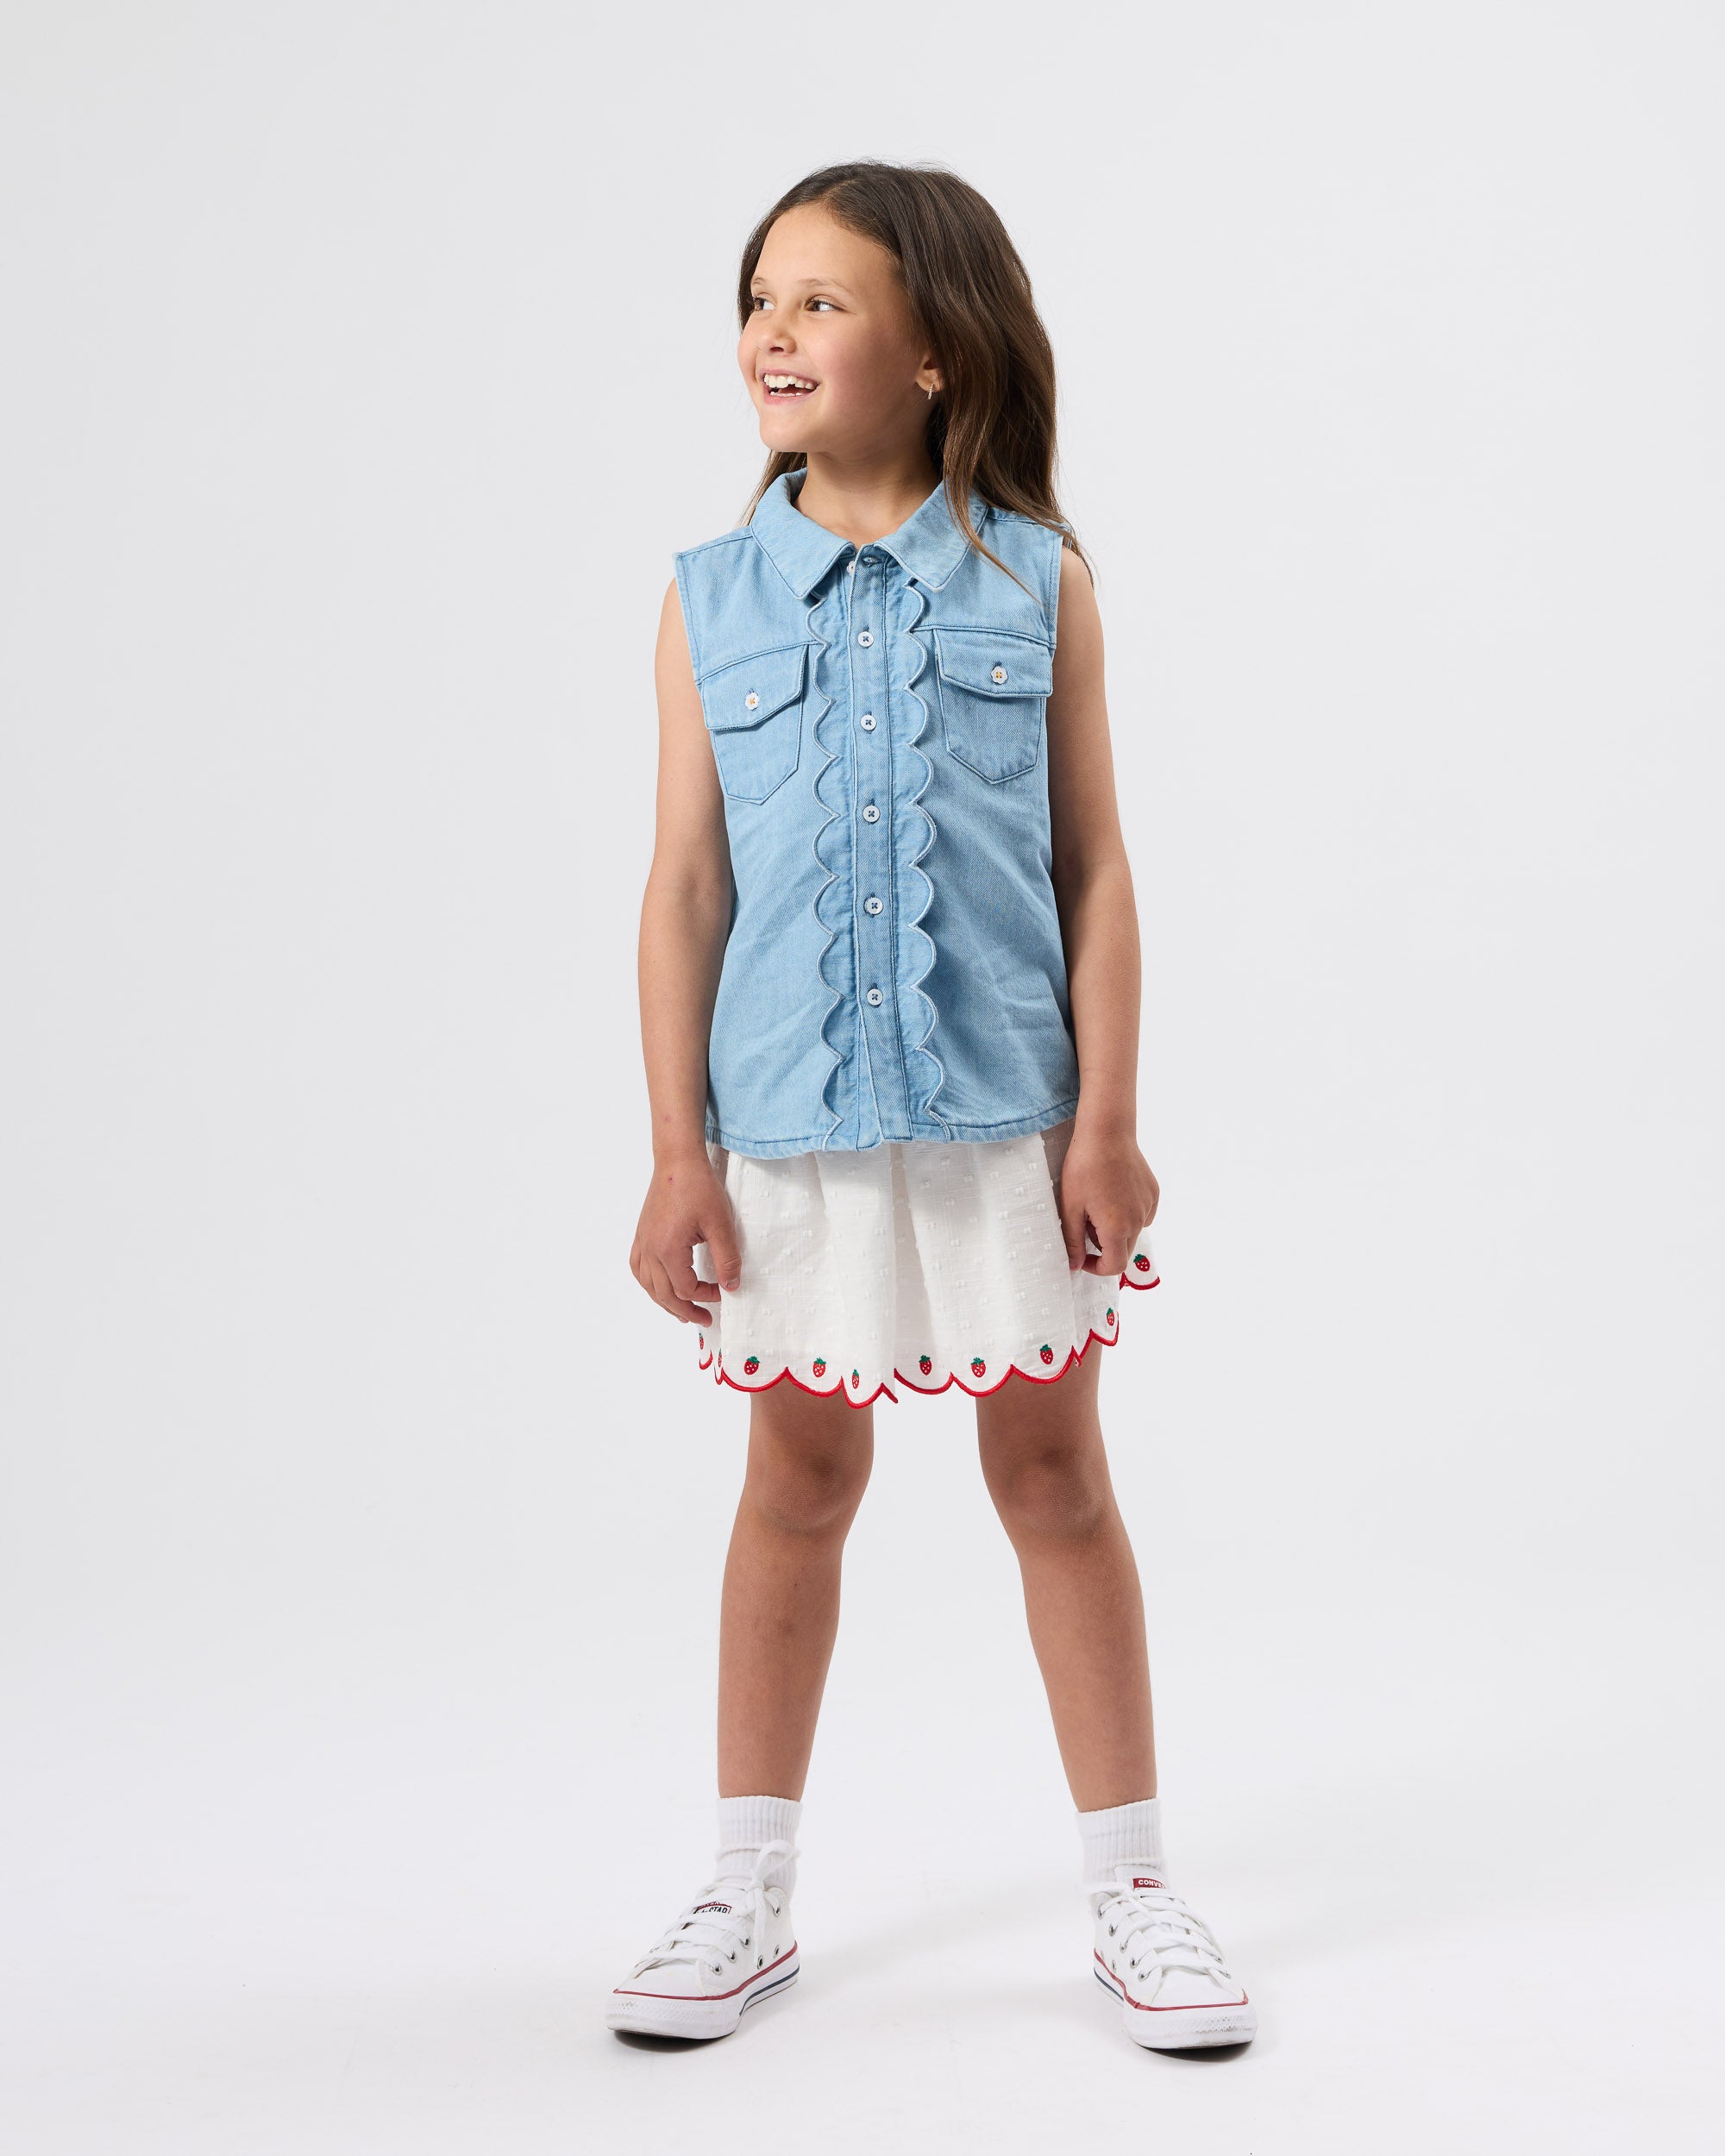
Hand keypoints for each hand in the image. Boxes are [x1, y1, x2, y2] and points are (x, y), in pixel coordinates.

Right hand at [629, 1150, 741, 1324]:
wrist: (677, 1161)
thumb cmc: (699, 1188)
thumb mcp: (720, 1224)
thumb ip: (727, 1259)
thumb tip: (731, 1286)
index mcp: (668, 1250)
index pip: (686, 1288)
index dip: (706, 1296)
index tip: (724, 1292)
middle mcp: (650, 1249)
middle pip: (663, 1294)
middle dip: (685, 1310)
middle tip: (705, 1320)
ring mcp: (642, 1242)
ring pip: (648, 1284)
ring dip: (664, 1302)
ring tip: (681, 1313)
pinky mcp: (641, 1234)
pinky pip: (638, 1268)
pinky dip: (648, 1283)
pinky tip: (658, 1286)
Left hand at [1056, 1127, 1158, 1277]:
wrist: (1107, 1132)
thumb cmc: (1084, 1168)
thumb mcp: (1070, 1207)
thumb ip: (1073, 1241)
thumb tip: (1074, 1266)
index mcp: (1118, 1228)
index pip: (1114, 1266)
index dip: (1096, 1267)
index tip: (1082, 1256)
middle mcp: (1139, 1220)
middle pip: (1125, 1250)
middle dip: (1104, 1245)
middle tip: (1085, 1220)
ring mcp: (1149, 1205)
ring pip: (1133, 1231)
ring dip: (1116, 1229)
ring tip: (1098, 1203)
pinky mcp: (1153, 1192)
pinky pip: (1142, 1214)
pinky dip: (1128, 1213)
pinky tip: (1113, 1193)